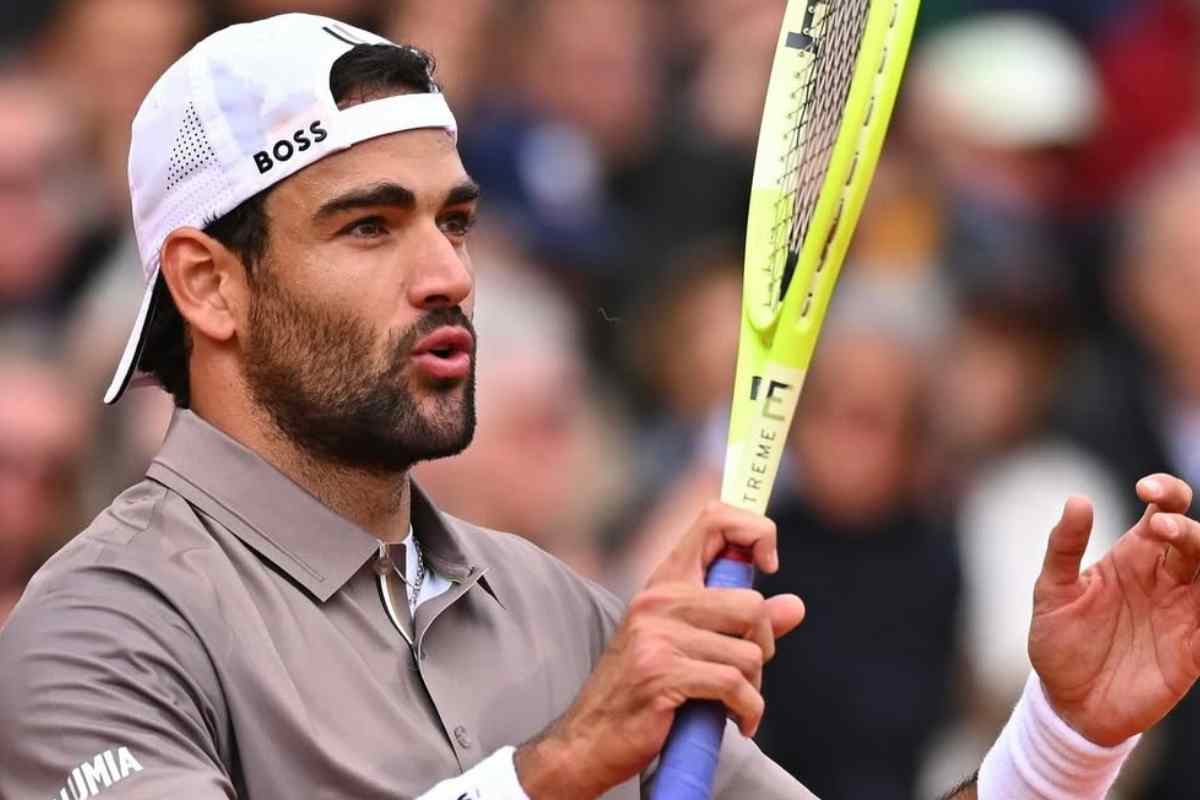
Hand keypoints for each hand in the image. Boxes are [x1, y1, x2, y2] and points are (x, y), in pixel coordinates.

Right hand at [515, 501, 805, 798]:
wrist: (588, 738)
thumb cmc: (642, 690)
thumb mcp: (689, 644)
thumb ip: (741, 623)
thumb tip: (795, 606)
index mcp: (665, 581)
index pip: (715, 518)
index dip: (755, 531)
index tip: (768, 566)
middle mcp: (659, 599)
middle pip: (751, 604)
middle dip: (762, 644)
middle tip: (745, 670)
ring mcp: (657, 634)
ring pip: (748, 651)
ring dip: (753, 686)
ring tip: (733, 702)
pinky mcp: (661, 673)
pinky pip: (734, 685)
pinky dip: (747, 710)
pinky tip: (737, 721)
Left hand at [1030, 473, 1199, 745]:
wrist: (1068, 703)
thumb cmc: (1059, 641)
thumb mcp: (1052, 592)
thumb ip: (1064, 548)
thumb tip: (1078, 500)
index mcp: (1134, 556)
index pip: (1164, 511)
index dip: (1167, 491)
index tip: (1147, 488)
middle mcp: (1166, 578)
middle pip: (1196, 539)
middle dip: (1187, 528)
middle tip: (1162, 528)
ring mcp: (1185, 612)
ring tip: (1186, 545)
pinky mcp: (1195, 649)